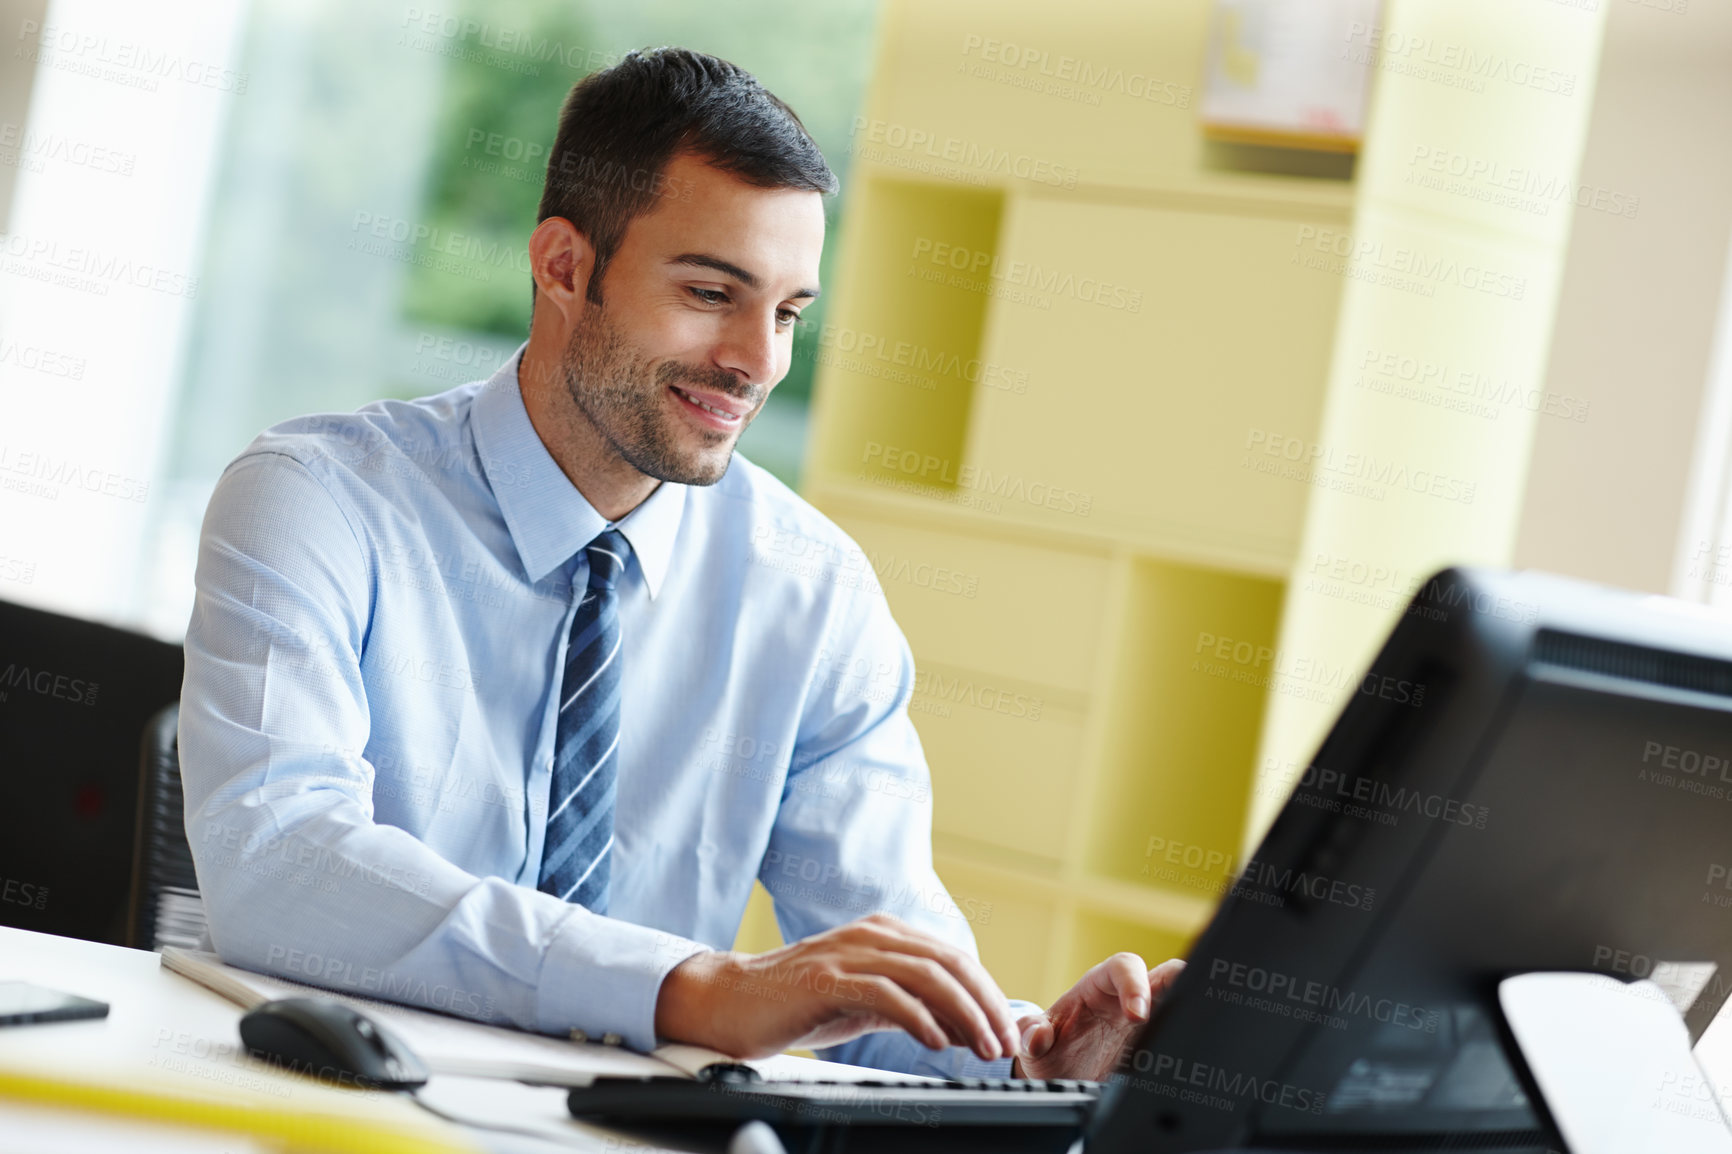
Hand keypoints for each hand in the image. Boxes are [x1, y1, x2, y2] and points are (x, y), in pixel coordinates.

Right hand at [654, 912, 1020, 1061]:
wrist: (730, 1000)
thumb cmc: (799, 1002)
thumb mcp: (868, 1004)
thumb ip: (914, 1010)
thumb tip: (964, 1030)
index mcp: (885, 933)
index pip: (953, 958)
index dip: (987, 993)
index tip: (1007, 1029)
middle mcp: (873, 934)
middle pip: (948, 963)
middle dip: (985, 1004)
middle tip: (1003, 1042)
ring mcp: (850, 952)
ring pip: (926, 974)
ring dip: (962, 1013)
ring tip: (980, 1047)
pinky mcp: (828, 977)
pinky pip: (886, 993)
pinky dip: (918, 1017)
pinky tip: (936, 1042)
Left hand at [1011, 954, 1184, 1080]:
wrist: (1057, 1079)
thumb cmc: (1049, 1048)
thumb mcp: (1031, 1042)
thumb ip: (1031, 1033)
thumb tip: (1037, 1035)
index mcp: (1099, 986)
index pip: (1124, 967)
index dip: (1135, 984)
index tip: (1137, 1015)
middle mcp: (1128, 999)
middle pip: (1167, 975)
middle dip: (1180, 986)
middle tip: (1181, 1018)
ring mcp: (1148, 1022)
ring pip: (1182, 1002)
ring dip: (1190, 1013)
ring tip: (1195, 1036)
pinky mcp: (1158, 1047)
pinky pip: (1180, 1039)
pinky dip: (1187, 1045)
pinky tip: (1191, 1062)